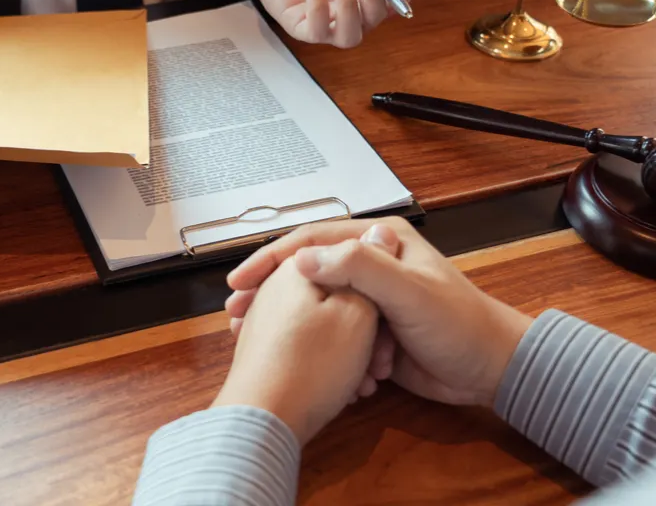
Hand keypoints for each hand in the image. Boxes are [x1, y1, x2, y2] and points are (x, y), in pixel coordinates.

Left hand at [213, 257, 378, 444]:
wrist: (263, 421)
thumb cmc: (313, 364)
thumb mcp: (358, 312)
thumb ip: (370, 271)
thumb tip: (378, 233)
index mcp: (298, 267)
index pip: (342, 249)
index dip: (374, 269)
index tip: (392, 294)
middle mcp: (278, 287)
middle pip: (336, 292)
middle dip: (364, 321)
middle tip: (382, 352)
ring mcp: (269, 318)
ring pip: (326, 323)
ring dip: (352, 348)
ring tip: (368, 378)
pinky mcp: (267, 348)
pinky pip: (310, 344)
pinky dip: (332, 361)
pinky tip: (347, 388)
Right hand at [226, 218, 533, 406]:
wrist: (491, 370)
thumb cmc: (460, 325)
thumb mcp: (408, 292)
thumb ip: (361, 269)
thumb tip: (304, 257)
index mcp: (381, 241)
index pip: (312, 240)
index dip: (272, 258)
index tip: (241, 282)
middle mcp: (373, 263)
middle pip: (307, 269)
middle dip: (270, 291)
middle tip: (237, 313)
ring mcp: (370, 297)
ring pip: (314, 302)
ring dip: (285, 319)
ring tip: (252, 337)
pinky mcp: (371, 329)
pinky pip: (331, 331)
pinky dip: (310, 342)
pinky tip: (290, 356)